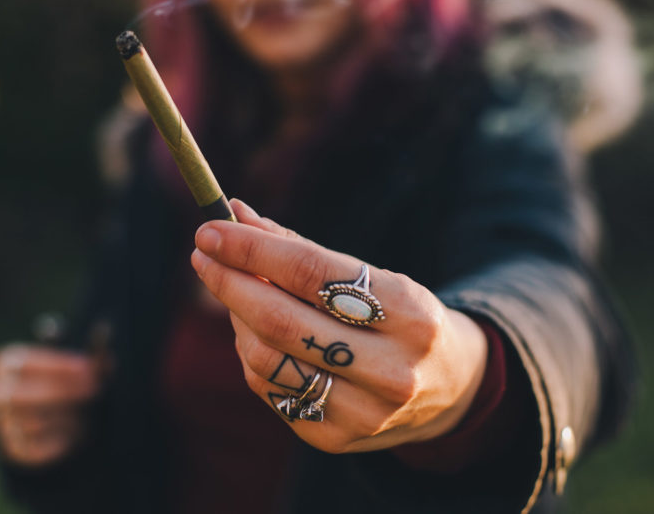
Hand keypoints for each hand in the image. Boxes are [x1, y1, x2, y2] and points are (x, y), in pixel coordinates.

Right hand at [0, 344, 101, 466]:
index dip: (58, 365)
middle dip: (60, 392)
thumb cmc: (66, 384)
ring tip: (87, 410)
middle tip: (94, 389)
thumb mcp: (79, 367)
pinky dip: (60, 439)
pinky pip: (35, 448)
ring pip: (29, 423)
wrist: (50, 424)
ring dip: (66, 416)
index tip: (88, 368)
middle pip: (19, 394)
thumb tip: (105, 328)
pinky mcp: (12, 450)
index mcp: (3, 364)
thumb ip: (90, 354)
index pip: (23, 362)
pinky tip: (76, 430)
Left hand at [190, 199, 487, 453]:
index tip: (212, 229)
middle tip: (202, 254)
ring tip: (235, 293)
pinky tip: (254, 333)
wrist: (451, 387)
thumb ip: (301, 249)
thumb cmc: (399, 315)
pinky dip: (250, 353)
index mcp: (407, 311)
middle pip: (281, 321)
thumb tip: (235, 214)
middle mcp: (391, 367)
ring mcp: (365, 412)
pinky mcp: (338, 439)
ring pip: (267, 359)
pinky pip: (271, 389)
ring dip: (236, 319)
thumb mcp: (371, 275)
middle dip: (229, 282)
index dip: (252, 249)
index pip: (311, 272)